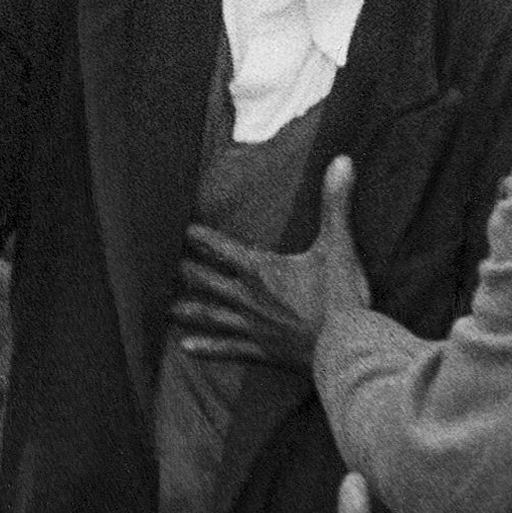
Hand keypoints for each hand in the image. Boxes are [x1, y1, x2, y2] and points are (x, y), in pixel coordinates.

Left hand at [170, 156, 373, 370]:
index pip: (221, 248)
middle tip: (164, 265)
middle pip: (207, 280)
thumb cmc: (341, 298)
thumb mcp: (339, 246)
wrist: (347, 349)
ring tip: (167, 307)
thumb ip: (335, 203)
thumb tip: (341, 160)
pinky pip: (227, 349)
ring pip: (210, 314)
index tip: (182, 230)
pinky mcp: (261, 352)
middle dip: (188, 270)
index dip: (200, 237)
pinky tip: (186, 348)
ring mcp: (252, 327)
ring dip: (188, 309)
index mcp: (261, 270)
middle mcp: (248, 297)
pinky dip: (206, 348)